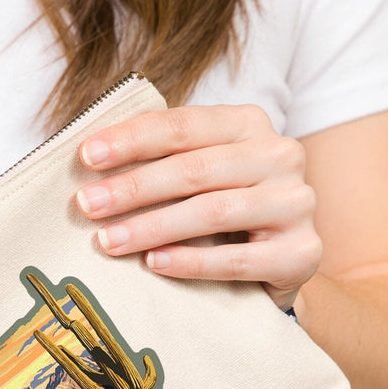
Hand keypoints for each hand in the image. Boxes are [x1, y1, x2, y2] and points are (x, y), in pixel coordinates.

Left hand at [76, 105, 321, 308]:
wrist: (278, 262)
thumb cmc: (220, 212)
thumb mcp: (194, 175)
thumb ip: (157, 160)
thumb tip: (86, 160)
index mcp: (248, 124)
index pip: (182, 126)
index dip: (131, 139)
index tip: (85, 157)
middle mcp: (280, 155)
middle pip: (195, 168)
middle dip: (133, 187)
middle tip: (86, 206)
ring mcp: (296, 203)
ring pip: (214, 211)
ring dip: (153, 226)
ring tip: (108, 240)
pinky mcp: (302, 252)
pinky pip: (238, 259)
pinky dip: (191, 262)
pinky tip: (154, 264)